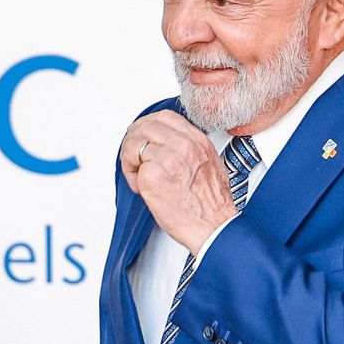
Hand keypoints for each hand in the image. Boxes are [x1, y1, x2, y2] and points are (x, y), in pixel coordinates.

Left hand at [119, 111, 238, 252]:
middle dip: (133, 141)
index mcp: (197, 140)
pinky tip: (143, 189)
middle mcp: (183, 146)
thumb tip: (165, 143)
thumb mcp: (209, 163)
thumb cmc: (211, 204)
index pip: (165, 117)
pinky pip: (132, 167)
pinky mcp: (152, 176)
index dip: (148, 125)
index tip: (144, 136)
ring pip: (133, 144)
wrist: (214, 227)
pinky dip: (132, 178)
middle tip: (133, 157)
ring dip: (130, 160)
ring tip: (138, 176)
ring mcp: (167, 159)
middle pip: (144, 126)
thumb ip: (189, 147)